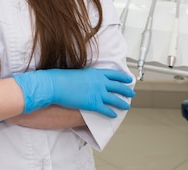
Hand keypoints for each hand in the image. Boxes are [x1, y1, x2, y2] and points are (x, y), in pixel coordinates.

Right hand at [13, 68, 134, 117]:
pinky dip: (110, 113)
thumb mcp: (79, 72)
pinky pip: (105, 110)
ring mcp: (97, 93)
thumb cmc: (63, 77)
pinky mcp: (93, 104)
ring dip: (122, 103)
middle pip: (118, 87)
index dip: (123, 77)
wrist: (56, 85)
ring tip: (126, 106)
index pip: (114, 74)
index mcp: (96, 73)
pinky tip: (113, 115)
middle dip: (126, 91)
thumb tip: (90, 79)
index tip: (128, 79)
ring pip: (115, 99)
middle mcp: (100, 82)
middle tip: (131, 93)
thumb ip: (88, 76)